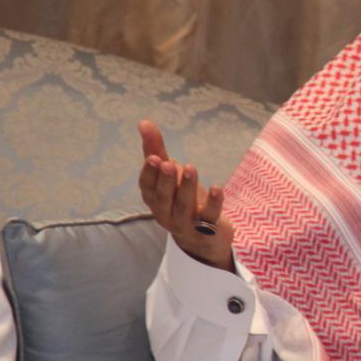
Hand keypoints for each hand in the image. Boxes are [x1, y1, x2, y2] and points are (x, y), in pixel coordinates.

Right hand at [137, 120, 234, 271]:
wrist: (204, 239)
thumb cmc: (181, 199)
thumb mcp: (169, 176)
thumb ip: (157, 150)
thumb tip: (143, 122)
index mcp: (155, 199)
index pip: (147, 187)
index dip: (149, 173)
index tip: (153, 157)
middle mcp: (166, 213)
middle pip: (164, 198)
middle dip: (166, 180)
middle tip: (168, 163)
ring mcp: (186, 223)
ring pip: (184, 207)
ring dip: (186, 188)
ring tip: (190, 167)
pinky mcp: (207, 229)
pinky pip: (210, 217)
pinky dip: (214, 203)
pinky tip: (217, 188)